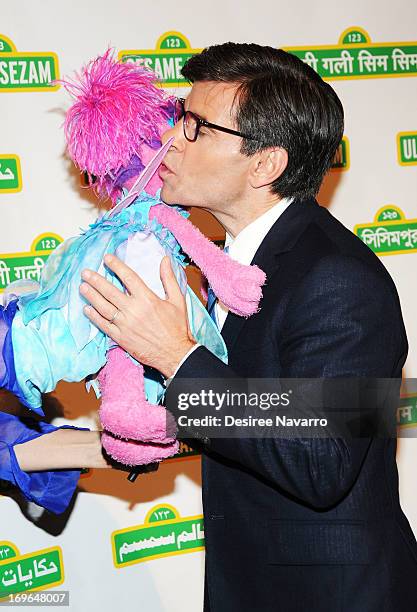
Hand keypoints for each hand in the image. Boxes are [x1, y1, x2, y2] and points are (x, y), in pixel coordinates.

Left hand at [80, 254, 196, 378]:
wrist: (175, 354)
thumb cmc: (177, 327)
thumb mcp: (178, 300)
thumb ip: (169, 278)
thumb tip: (164, 260)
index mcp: (147, 299)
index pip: (128, 277)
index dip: (116, 266)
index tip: (106, 258)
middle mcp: (133, 310)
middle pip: (110, 291)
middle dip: (96, 280)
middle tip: (85, 272)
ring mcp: (125, 325)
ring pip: (103, 307)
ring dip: (91, 296)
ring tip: (82, 287)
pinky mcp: (121, 338)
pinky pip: (104, 325)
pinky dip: (94, 317)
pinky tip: (86, 309)